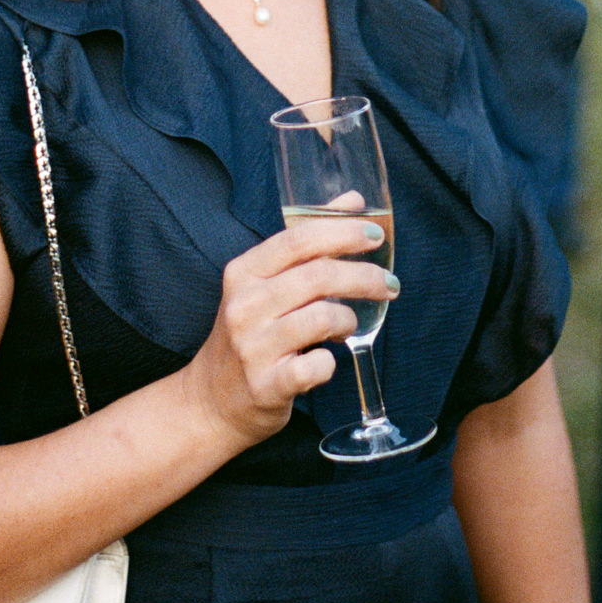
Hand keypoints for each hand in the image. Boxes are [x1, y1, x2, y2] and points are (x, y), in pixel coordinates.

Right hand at [186, 212, 395, 450]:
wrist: (211, 401)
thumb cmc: (250, 333)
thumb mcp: (266, 282)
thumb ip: (308, 242)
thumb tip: (353, 201)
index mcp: (243, 272)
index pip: (298, 239)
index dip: (342, 232)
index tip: (375, 235)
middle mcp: (245, 305)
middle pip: (317, 276)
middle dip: (363, 276)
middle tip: (389, 283)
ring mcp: (253, 347)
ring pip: (322, 318)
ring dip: (348, 319)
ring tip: (350, 325)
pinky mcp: (266, 385)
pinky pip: (316, 366)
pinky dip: (331, 362)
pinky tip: (327, 359)